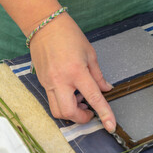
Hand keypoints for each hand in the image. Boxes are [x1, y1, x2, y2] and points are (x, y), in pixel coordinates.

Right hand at [29, 13, 115, 132]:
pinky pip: (52, 100)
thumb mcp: (90, 54)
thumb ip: (98, 76)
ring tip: (80, 99)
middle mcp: (60, 81)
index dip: (104, 114)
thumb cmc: (69, 35)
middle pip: (68, 113)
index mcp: (76, 72)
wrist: (44, 25)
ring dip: (71, 112)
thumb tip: (106, 89)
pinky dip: (64, 102)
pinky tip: (71, 91)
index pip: (93, 98)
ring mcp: (48, 83)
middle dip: (81, 118)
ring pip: (57, 110)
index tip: (110, 126)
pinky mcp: (42, 82)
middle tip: (90, 111)